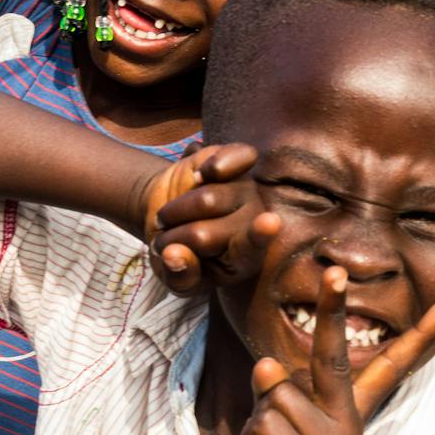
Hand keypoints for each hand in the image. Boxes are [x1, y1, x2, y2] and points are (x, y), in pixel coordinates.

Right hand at [139, 144, 277, 294]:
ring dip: (174, 212)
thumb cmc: (179, 254)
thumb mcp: (178, 278)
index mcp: (244, 256)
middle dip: (174, 239)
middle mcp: (251, 221)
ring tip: (171, 219)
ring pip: (205, 200)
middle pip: (203, 235)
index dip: (258, 235)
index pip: (252, 247)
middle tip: (166, 241)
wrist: (166, 218)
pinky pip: (236, 156)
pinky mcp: (237, 161)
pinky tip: (200, 176)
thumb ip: (180, 275)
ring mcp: (246, 190)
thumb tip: (173, 255)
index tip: (269, 223)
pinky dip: (214, 165)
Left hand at [222, 267, 434, 434]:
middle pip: (335, 358)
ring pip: (277, 393)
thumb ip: (279, 391)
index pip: (389, 370)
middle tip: (333, 270)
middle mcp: (348, 428)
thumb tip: (270, 365)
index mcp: (349, 415)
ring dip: (258, 419)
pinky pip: (263, 422)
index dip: (419, 339)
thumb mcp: (276, 423)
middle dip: (333, 312)